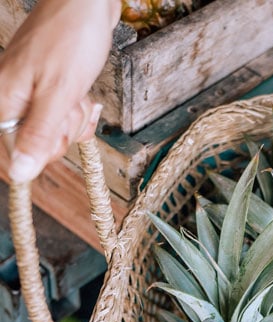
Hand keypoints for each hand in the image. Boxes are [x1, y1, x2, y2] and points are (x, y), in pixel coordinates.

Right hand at [0, 0, 120, 182]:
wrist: (86, 1)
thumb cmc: (71, 39)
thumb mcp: (58, 95)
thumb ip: (38, 136)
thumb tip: (19, 174)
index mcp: (5, 102)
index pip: (18, 153)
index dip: (44, 150)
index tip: (57, 128)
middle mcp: (14, 100)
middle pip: (42, 145)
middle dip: (65, 129)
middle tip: (70, 101)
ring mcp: (32, 94)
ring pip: (58, 131)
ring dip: (76, 116)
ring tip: (77, 89)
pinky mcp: (50, 90)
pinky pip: (66, 116)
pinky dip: (79, 108)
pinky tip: (83, 92)